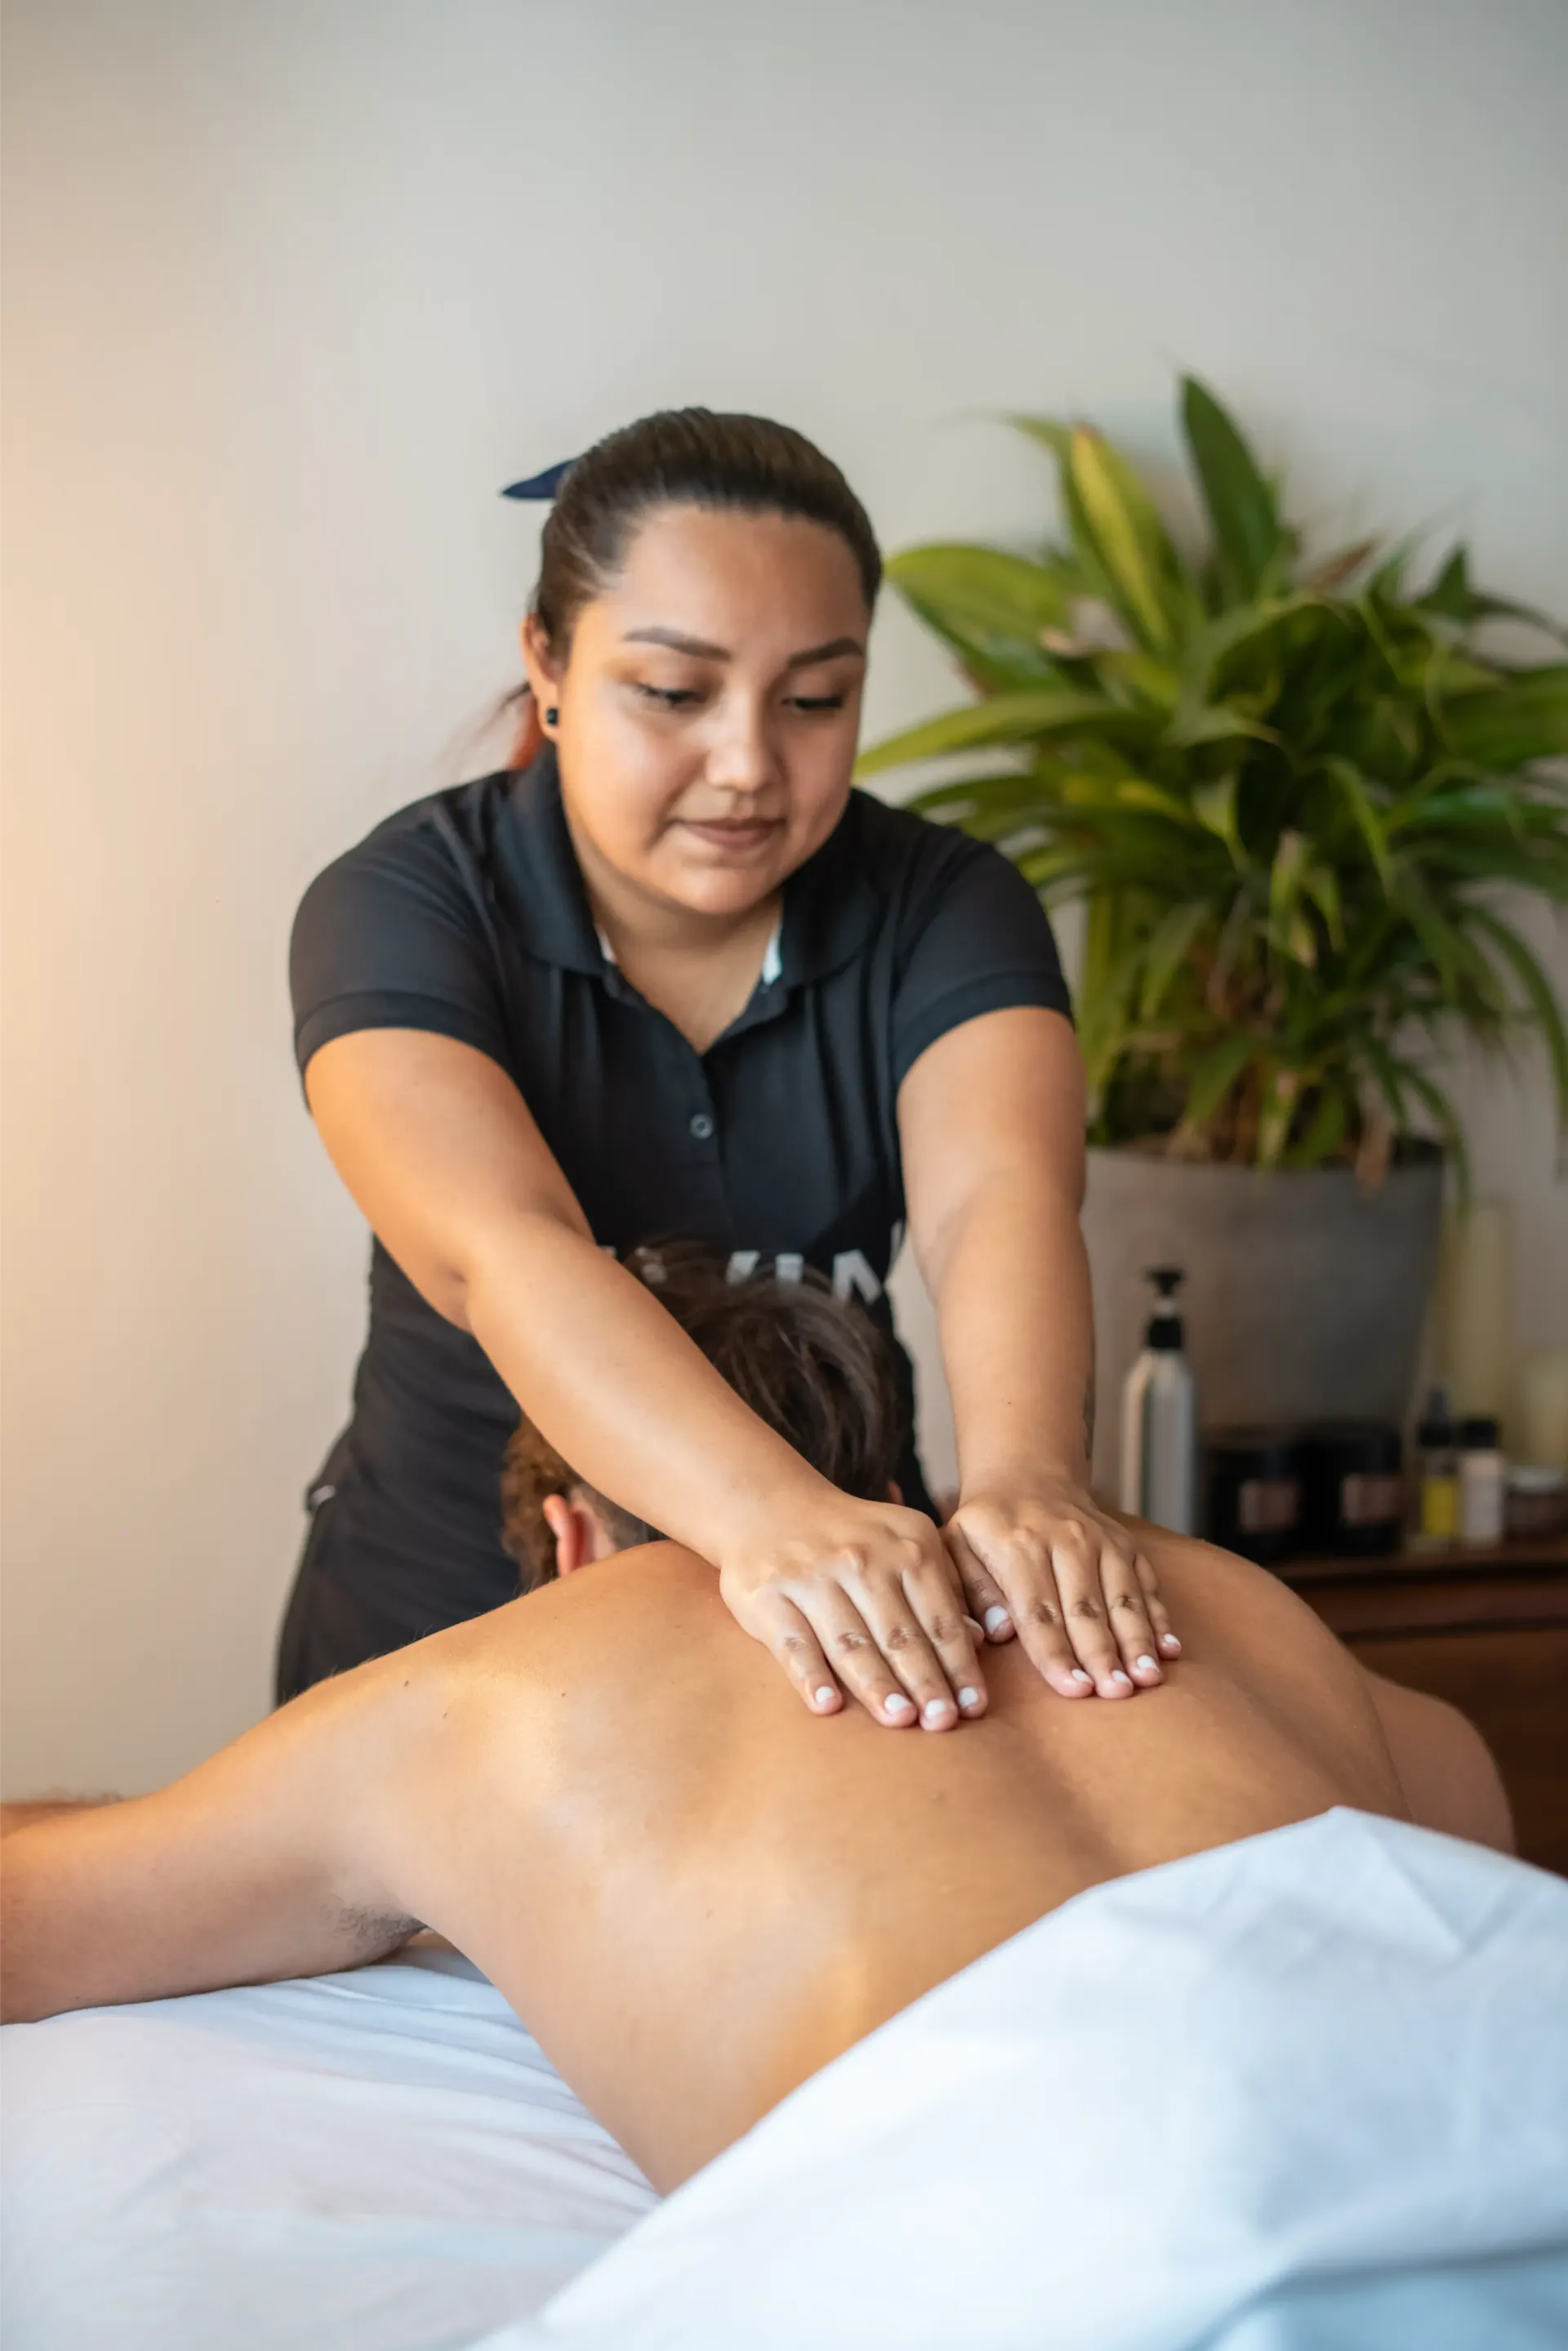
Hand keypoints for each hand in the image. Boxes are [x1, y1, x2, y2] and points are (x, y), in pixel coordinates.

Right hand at [719, 1494, 987, 1730]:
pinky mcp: (768, 1596)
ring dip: (877, 1684)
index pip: (940, 1617)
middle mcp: (862, 1558)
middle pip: (899, 1634)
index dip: (959, 1664)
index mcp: (908, 1546)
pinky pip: (793, 1643)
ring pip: (851, 1641)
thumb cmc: (852, 1539)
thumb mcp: (905, 1545)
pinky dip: (811, 1676)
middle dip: (925, 1681)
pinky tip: (828, 1706)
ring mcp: (812, 1577)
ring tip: (900, 1720)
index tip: (974, 1706)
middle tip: (943, 1722)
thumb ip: (942, 1588)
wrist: (767, 1505)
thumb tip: (979, 1639)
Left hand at [943, 1477, 1179, 1699]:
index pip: (1038, 1610)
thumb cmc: (986, 1528)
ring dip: (1136, 1641)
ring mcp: (1102, 1541)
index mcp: (1018, 1545)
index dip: (1057, 1653)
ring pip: (1123, 1597)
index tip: (1074, 1690)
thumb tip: (998, 1633)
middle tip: (1116, 1693)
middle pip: (1086, 1608)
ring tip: (1147, 1679)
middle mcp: (1066, 1540)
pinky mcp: (1127, 1545)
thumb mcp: (957, 1547)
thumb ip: (972, 1591)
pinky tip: (1169, 1651)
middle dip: (1102, 1654)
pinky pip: (1146, 1584)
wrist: (1026, 1477)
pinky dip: (1159, 1618)